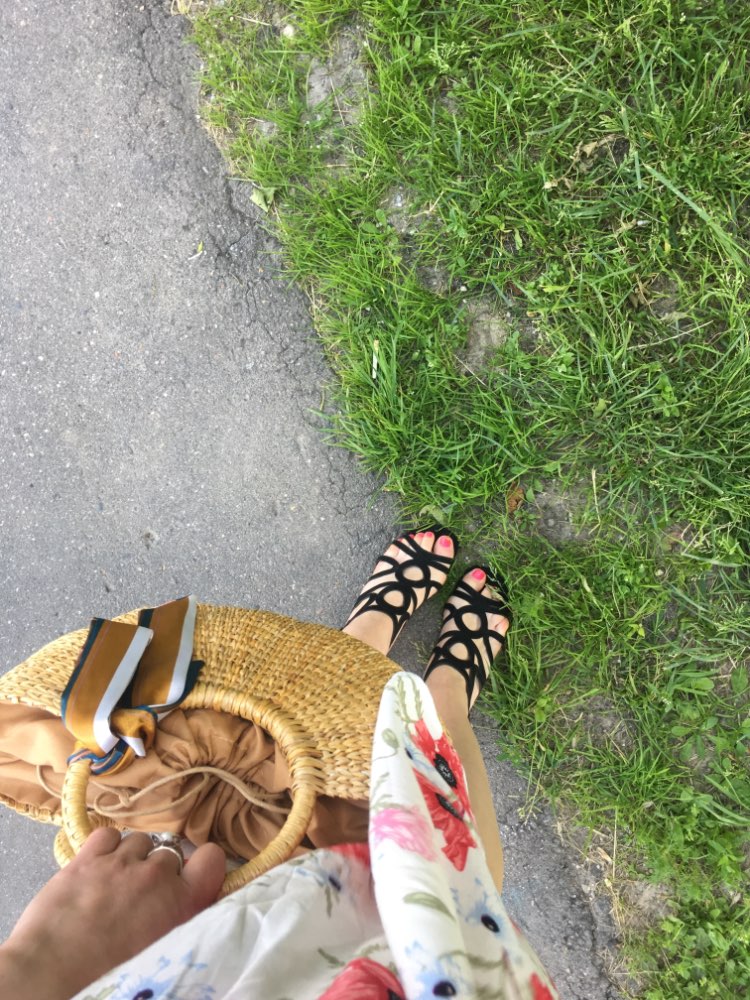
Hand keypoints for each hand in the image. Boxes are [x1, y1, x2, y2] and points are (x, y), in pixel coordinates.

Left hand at [0, 827, 224, 999]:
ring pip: (139, 841)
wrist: (52, 974)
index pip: (212, 858)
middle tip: (140, 897)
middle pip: (170, 853)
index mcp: (182, 902)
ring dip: (131, 857)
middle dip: (158, 871)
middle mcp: (157, 874)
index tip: (189, 879)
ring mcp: (122, 862)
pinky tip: (97, 867)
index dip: (202, 865)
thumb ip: (178, 920)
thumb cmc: (108, 976)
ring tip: (115, 883)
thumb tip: (182, 905)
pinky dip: (106, 847)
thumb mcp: (162, 951)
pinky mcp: (88, 857)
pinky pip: (109, 835)